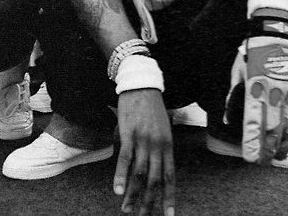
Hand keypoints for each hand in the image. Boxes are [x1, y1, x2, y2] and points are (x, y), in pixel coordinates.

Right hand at [114, 89, 174, 215]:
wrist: (141, 84)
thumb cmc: (151, 107)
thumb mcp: (162, 128)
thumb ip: (159, 148)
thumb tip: (154, 166)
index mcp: (168, 145)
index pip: (170, 177)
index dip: (169, 197)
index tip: (169, 215)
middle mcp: (157, 146)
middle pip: (154, 180)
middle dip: (149, 202)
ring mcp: (143, 140)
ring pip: (139, 174)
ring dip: (133, 194)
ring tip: (127, 209)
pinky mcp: (129, 134)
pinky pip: (125, 159)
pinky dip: (121, 176)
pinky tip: (117, 190)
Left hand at [226, 35, 287, 164]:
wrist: (275, 33)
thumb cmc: (251, 52)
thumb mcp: (236, 72)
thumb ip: (233, 97)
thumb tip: (227, 119)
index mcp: (255, 88)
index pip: (253, 123)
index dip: (252, 143)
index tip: (250, 157)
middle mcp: (274, 93)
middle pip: (273, 130)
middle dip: (268, 150)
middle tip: (264, 162)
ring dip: (284, 144)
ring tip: (278, 156)